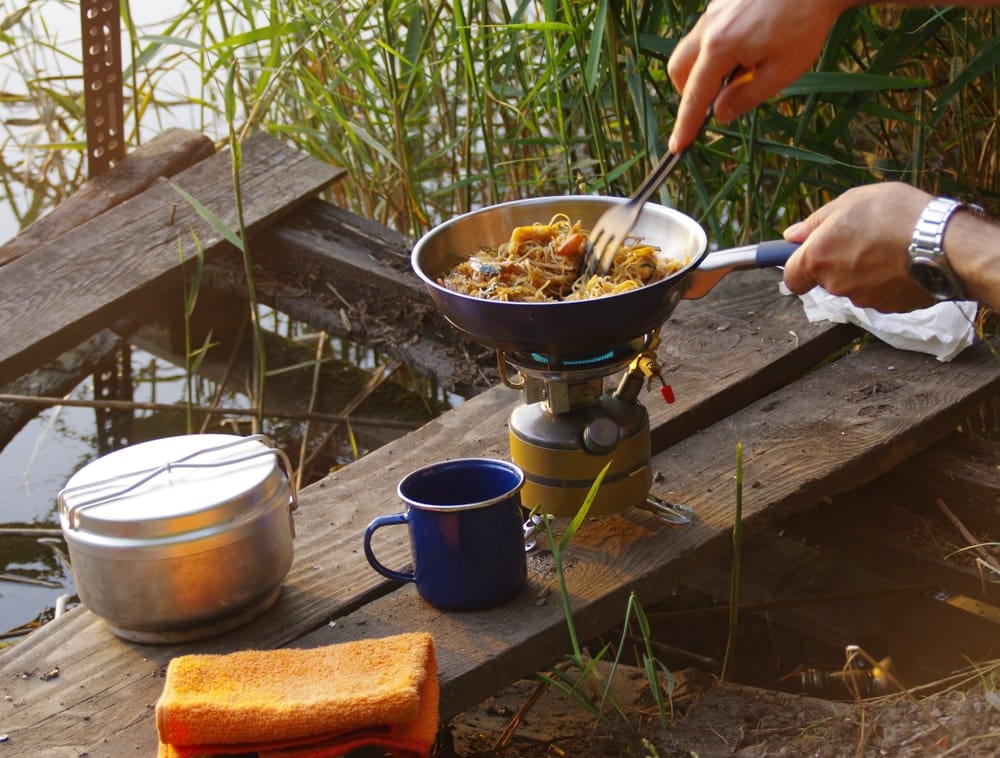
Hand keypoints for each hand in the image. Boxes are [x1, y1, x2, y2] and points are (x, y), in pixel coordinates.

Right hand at [667, 0, 845, 151]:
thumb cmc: (805, 25)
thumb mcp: (781, 72)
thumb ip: (745, 98)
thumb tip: (719, 114)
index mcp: (720, 47)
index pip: (695, 95)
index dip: (685, 124)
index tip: (677, 146)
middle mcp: (708, 27)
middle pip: (679, 70)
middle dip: (690, 92)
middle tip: (715, 102)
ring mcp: (712, 11)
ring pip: (690, 50)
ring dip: (705, 70)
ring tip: (743, 69)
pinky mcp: (721, 3)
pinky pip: (706, 35)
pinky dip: (716, 50)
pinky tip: (748, 47)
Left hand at [782, 183, 935, 311]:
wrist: (943, 243)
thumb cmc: (895, 214)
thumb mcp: (851, 201)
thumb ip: (816, 221)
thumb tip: (791, 235)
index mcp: (817, 258)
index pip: (792, 278)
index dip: (799, 267)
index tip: (810, 255)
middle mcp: (834, 284)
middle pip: (826, 279)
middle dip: (838, 262)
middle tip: (863, 238)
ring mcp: (861, 298)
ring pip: (853, 286)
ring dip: (863, 271)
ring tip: (888, 246)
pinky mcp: (887, 307)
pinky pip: (878, 293)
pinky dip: (885, 281)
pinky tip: (902, 261)